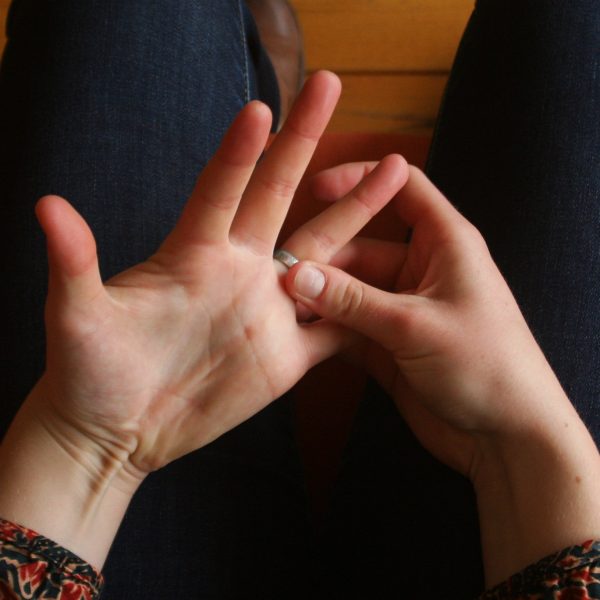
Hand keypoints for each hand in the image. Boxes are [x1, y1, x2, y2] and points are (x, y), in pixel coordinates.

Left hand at [0, 72, 409, 566]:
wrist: (118, 430)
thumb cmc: (89, 372)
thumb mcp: (77, 318)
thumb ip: (74, 264)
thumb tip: (46, 204)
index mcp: (194, 255)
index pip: (223, 189)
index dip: (240, 151)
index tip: (262, 106)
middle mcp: (239, 271)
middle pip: (283, 198)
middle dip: (308, 141)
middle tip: (332, 85)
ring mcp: (269, 312)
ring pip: (326, 252)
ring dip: (358, 212)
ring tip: (397, 171)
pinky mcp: (288, 358)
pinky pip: (337, 327)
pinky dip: (366, 307)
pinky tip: (398, 278)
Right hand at [286, 163, 564, 472]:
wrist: (506, 438)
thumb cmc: (485, 366)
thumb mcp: (414, 326)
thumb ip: (352, 300)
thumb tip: (296, 275)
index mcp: (445, 244)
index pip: (402, 188)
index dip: (361, 180)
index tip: (316, 188)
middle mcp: (421, 270)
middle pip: (362, 247)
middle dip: (324, 259)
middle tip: (280, 272)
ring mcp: (402, 308)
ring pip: (350, 290)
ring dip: (320, 298)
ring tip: (281, 306)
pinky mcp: (389, 342)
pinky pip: (349, 324)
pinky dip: (326, 328)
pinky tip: (297, 333)